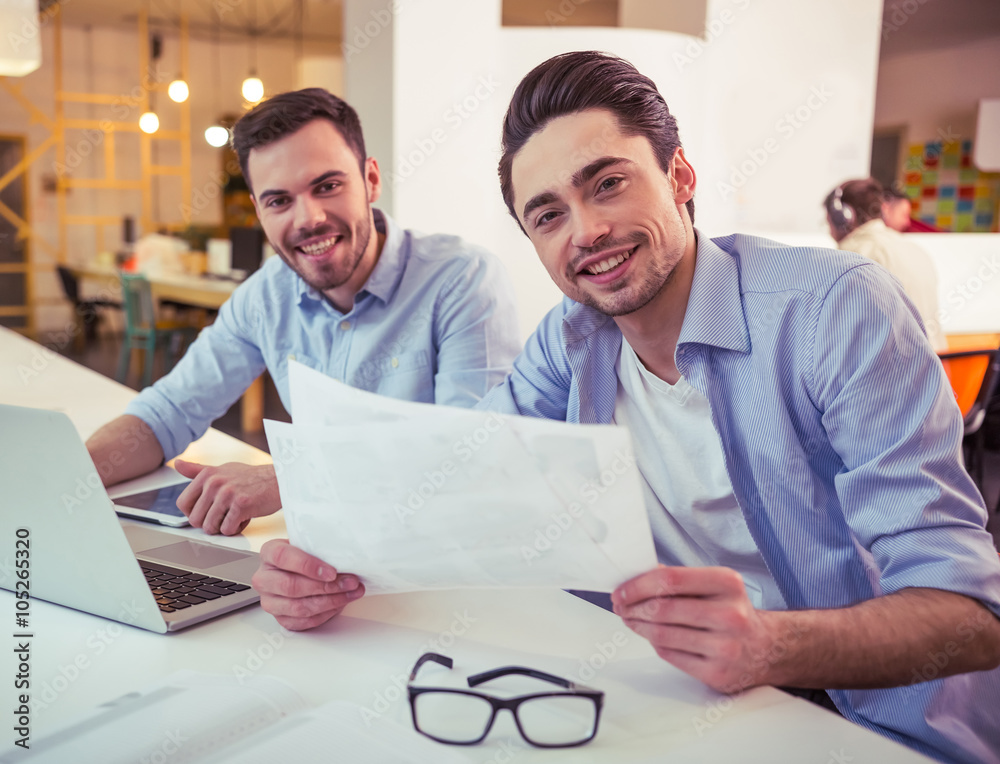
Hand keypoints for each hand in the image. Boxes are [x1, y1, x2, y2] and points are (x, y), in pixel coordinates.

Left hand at [174, 460, 280, 535]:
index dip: (192, 513)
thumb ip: (198, 470)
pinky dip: (236, 528)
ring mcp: (227, 494)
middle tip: (224, 516)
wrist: (278, 480)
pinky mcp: (241, 505)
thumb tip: (178, 464)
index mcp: (207, 475)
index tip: (204, 513)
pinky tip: (244, 518)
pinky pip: (227, 530)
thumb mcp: (223, 469)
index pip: (182, 503)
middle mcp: (215, 482)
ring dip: (223, 527)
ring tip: (234, 516)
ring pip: (210, 527)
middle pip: (195, 519)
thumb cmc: (252, 477)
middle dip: (209, 523)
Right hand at [252, 539, 364, 629]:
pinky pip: (303, 622)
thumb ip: (320, 547)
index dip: (308, 565)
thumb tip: (346, 557)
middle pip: (291, 587)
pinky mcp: (281, 618)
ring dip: (330, 601)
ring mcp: (270, 601)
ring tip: (350, 593)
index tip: (332, 572)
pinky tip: (340, 604)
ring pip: (298, 607)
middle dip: (325, 587)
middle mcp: (264, 578)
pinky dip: (326, 614)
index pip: (283, 557)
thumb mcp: (310, 543)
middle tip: (350, 583)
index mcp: (269, 553)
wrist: (299, 568)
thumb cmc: (306, 555)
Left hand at [611, 565, 777, 692]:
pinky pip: (670, 655)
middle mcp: (730, 614)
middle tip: (620, 606)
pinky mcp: (717, 673)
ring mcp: (725, 646)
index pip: (669, 580)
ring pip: (662, 634)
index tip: (621, 590)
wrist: (766, 648)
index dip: (637, 585)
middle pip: (662, 609)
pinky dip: (656, 644)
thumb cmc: (732, 612)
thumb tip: (637, 577)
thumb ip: (678, 579)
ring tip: (631, 620)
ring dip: (638, 626)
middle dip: (632, 608)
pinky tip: (653, 636)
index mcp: (727, 584)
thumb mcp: (714, 585)